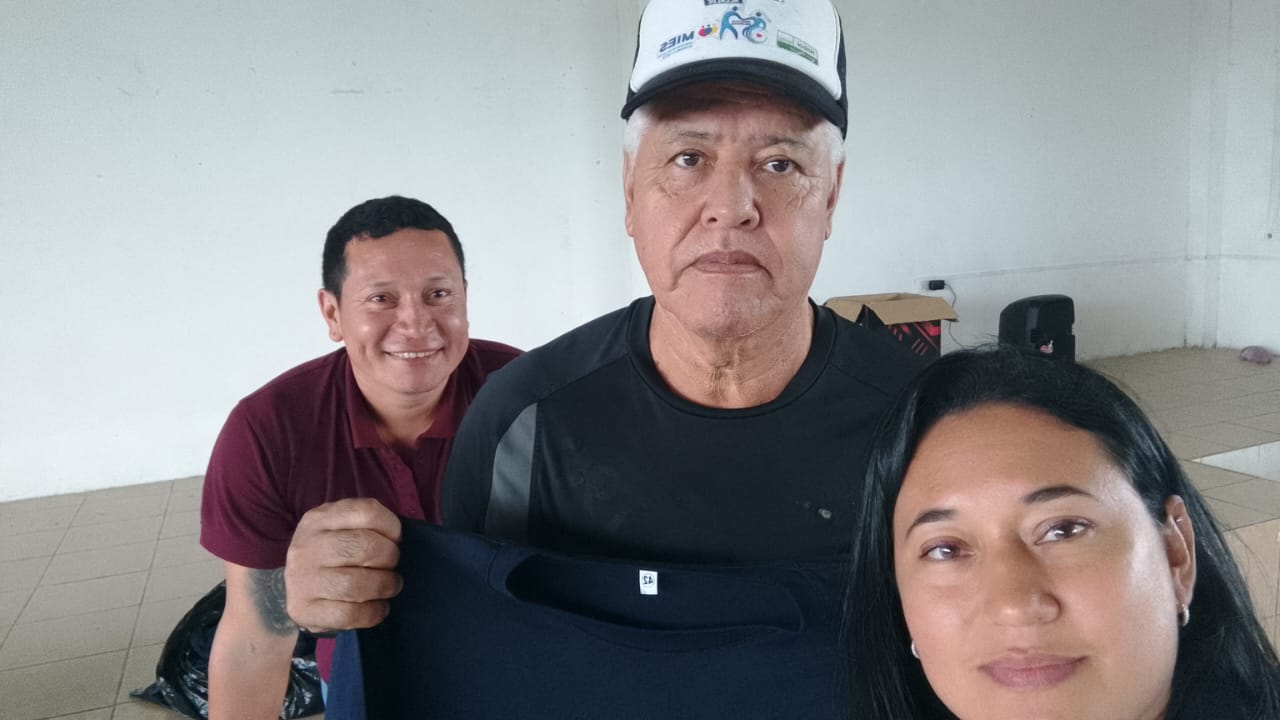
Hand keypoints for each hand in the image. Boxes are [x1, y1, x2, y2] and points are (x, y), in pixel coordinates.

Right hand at [284, 498, 402, 632]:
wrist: (290, 591)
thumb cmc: (330, 557)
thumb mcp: (341, 530)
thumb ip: (367, 528)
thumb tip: (403, 542)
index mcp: (320, 518)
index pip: (367, 512)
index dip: (392, 527)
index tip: (396, 540)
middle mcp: (308, 546)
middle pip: (364, 547)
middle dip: (389, 558)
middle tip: (392, 567)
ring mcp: (303, 579)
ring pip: (356, 584)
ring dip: (383, 586)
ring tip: (389, 587)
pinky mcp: (304, 610)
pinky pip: (348, 614)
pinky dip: (372, 613)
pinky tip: (378, 608)